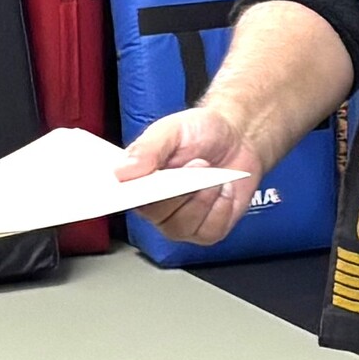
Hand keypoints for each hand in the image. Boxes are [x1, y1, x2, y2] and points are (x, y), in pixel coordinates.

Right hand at [115, 106, 261, 244]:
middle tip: (196, 163)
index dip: (136, 194)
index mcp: (139, 183)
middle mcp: (155, 208)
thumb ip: (147, 148)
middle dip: (180, 189)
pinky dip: (222, 207)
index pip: (125, 199)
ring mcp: (181, 222)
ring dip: (203, 197)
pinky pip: (210, 230)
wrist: (237, 137)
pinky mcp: (207, 230)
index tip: (153, 183)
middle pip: (156, 214)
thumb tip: (121, 172)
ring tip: (213, 175)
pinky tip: (224, 188)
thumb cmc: (200, 133)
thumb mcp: (172, 129)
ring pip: (183, 225)